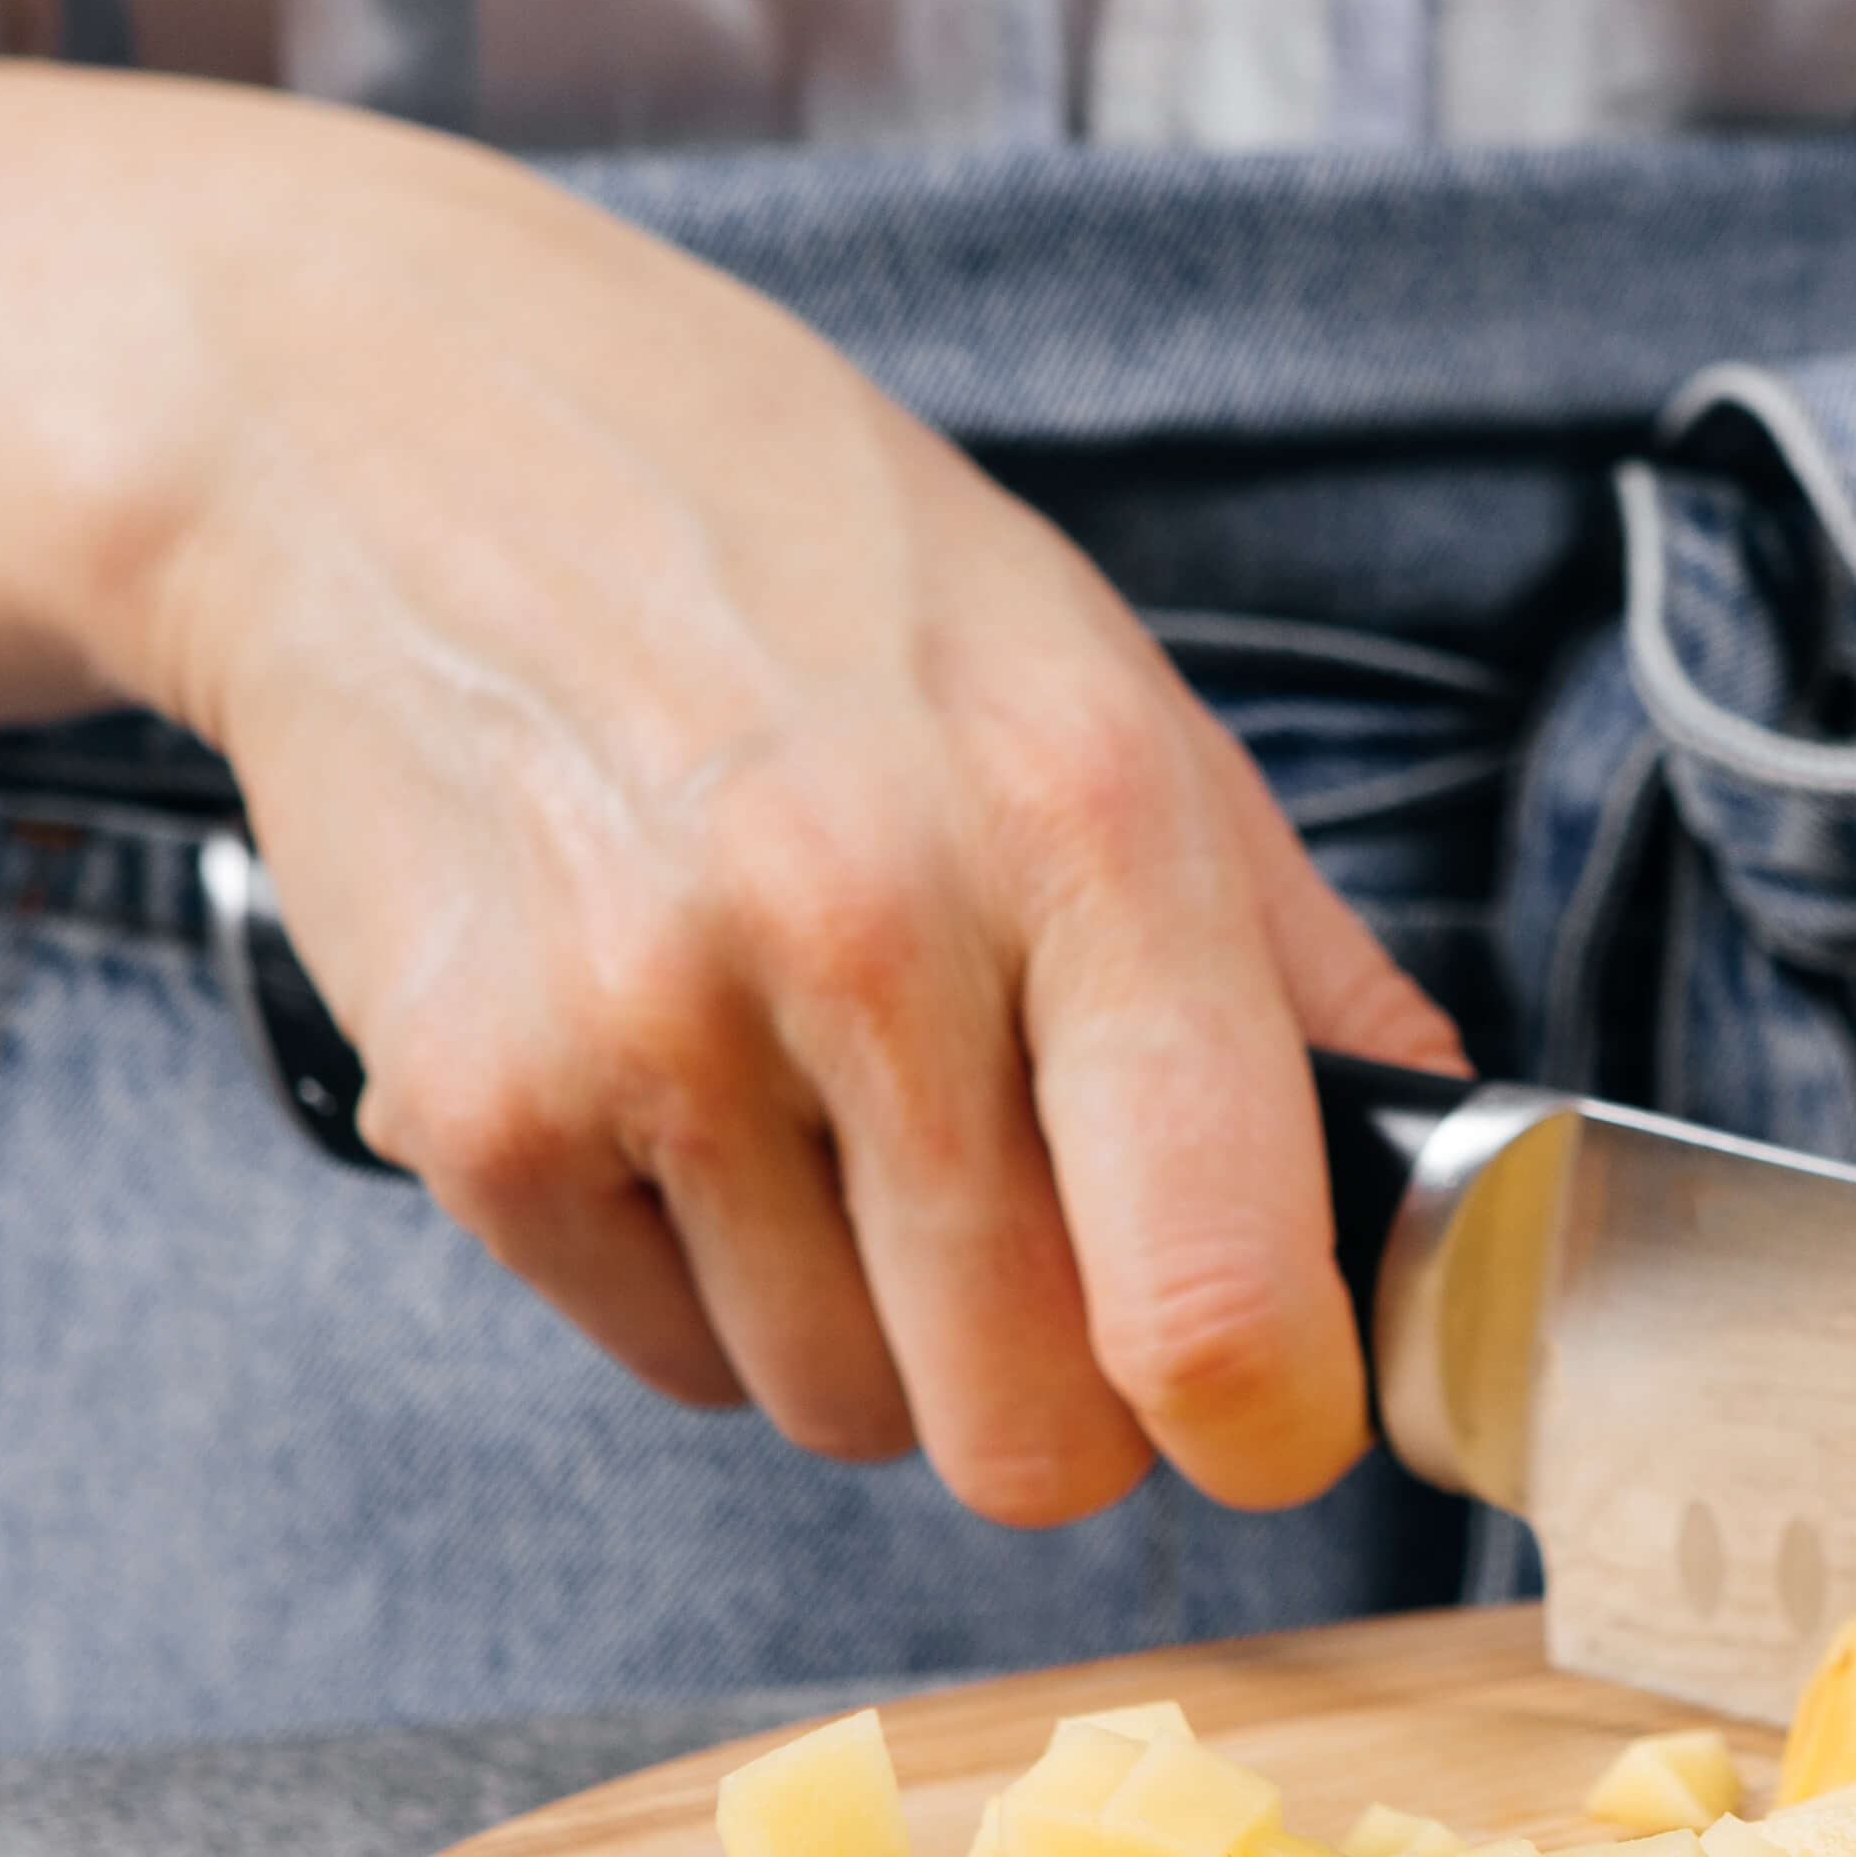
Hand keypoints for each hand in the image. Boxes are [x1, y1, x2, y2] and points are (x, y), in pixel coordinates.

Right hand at [84, 98, 1463, 1522]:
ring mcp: (649, 1021)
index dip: (1267, 1419)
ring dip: (867, 1329)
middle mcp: (867, 926)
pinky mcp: (473, 1104)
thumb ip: (1299, 974)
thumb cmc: (796, 560)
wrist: (395, 423)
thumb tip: (1460, 1213)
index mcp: (1081, 820)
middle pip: (1028, 1433)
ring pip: (846, 1414)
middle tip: (1028, 1250)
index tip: (1262, 1410)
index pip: (1214, 1292)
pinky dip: (698, 1282)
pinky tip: (682, 1087)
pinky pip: (669, 1361)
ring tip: (823, 1102)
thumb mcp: (1106, 690)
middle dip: (1053, 1393)